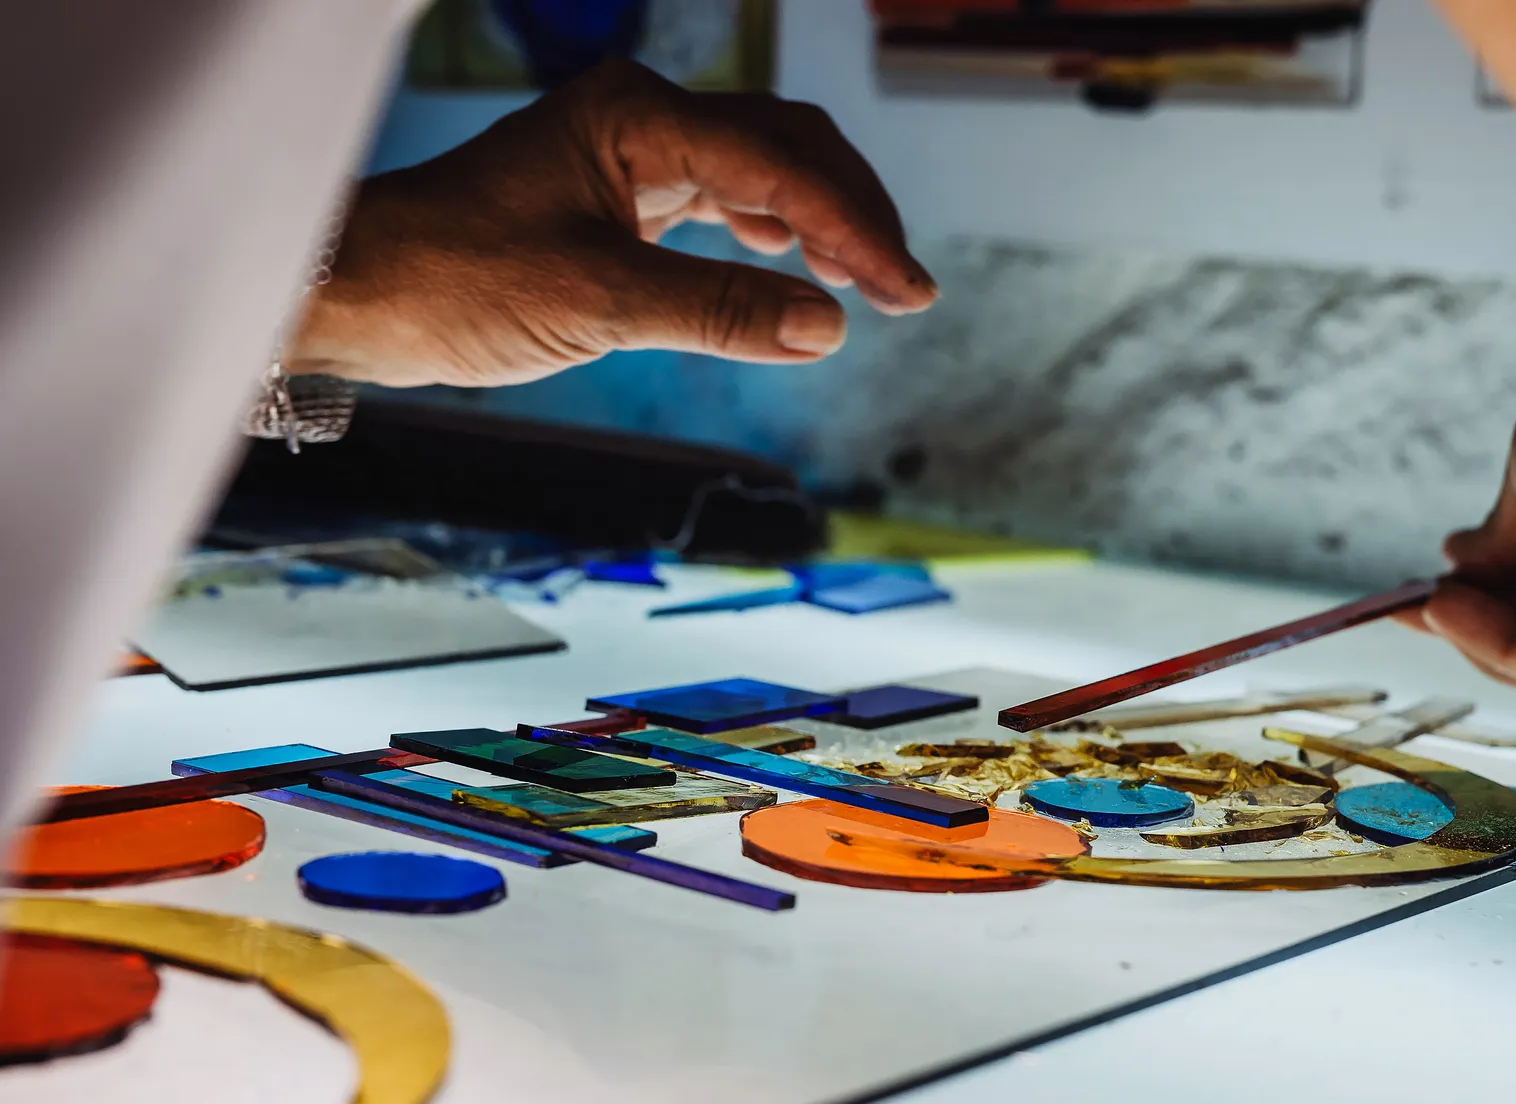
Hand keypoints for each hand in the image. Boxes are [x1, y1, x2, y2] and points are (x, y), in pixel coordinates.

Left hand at [287, 62, 936, 386]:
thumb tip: (828, 327)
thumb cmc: (455, 283)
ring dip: (822, 225)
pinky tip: (793, 265)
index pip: (780, 163)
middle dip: (854, 216)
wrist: (361, 293)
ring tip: (869, 284)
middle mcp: (641, 120)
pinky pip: (724, 198)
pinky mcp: (621, 194)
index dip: (854, 228)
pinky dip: (773, 234)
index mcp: (636, 117)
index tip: (907, 290)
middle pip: (788, 147)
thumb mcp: (597, 304)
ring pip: (763, 170)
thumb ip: (718, 312)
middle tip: (908, 291)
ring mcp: (632, 153)